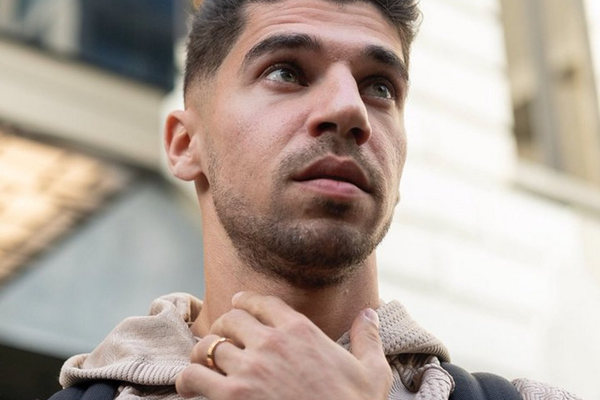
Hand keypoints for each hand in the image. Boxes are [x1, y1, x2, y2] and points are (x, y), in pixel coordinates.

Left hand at [176, 292, 391, 399]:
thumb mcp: (372, 371)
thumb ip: (366, 337)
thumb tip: (369, 312)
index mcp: (301, 331)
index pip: (262, 301)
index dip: (246, 301)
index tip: (238, 305)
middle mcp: (271, 343)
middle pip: (231, 319)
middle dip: (224, 326)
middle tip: (222, 337)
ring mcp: (249, 370)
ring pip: (208, 345)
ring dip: (203, 353)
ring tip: (202, 361)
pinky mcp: (232, 398)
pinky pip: (194, 377)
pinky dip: (189, 380)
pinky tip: (192, 386)